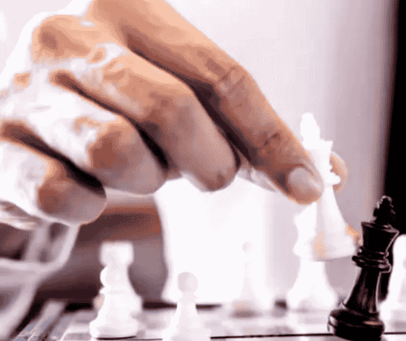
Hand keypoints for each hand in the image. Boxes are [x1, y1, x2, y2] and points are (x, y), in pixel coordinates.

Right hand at [0, 0, 341, 229]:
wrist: (17, 119)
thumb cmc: (117, 105)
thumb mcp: (182, 96)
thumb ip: (249, 132)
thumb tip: (324, 175)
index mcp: (126, 9)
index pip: (222, 77)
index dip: (272, 139)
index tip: (305, 184)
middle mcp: (67, 37)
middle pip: (175, 110)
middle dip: (210, 162)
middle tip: (208, 173)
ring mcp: (23, 91)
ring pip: (118, 151)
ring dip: (148, 179)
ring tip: (138, 168)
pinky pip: (64, 194)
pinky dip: (91, 205)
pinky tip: (87, 186)